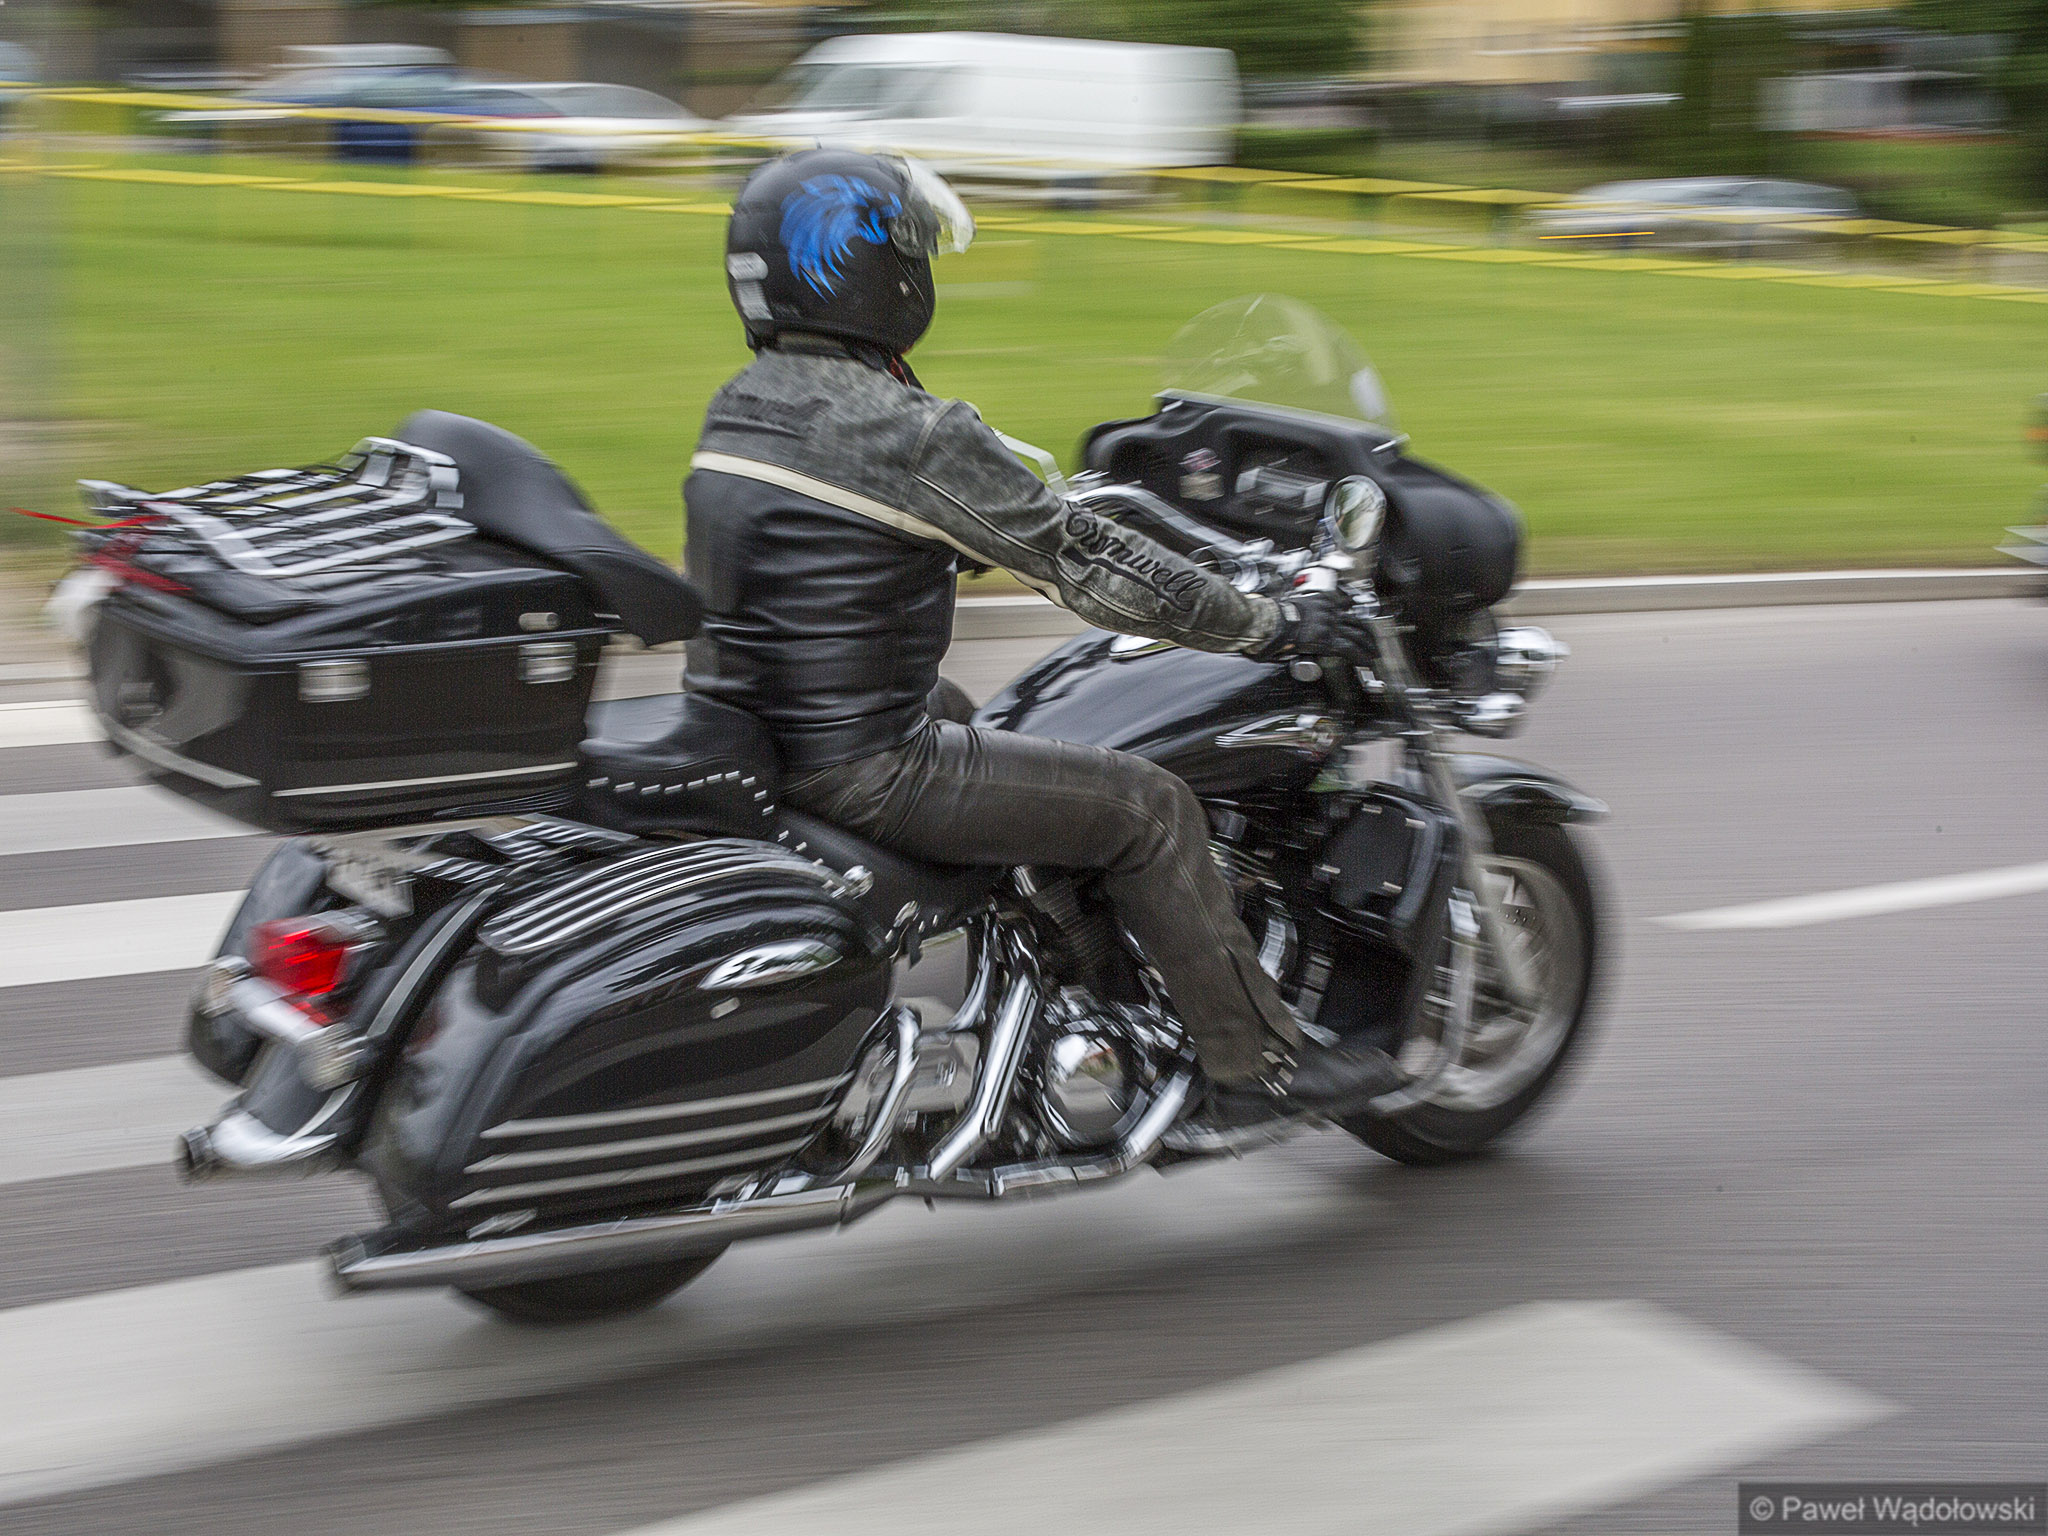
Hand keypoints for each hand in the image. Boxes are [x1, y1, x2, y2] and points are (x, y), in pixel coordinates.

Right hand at [1249, 590, 1371, 665]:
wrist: (1276, 621)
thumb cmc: (1279, 616)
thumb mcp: (1297, 606)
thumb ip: (1307, 611)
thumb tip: (1304, 619)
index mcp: (1324, 602)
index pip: (1345, 604)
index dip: (1352, 612)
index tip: (1356, 618)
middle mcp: (1331, 613)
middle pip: (1356, 621)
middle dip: (1367, 632)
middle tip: (1372, 639)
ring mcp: (1332, 627)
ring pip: (1358, 635)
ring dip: (1368, 645)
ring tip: (1374, 653)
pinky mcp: (1329, 641)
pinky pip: (1350, 649)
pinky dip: (1360, 656)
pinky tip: (1366, 661)